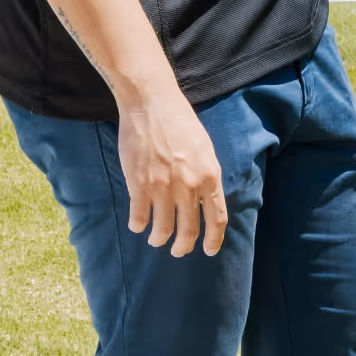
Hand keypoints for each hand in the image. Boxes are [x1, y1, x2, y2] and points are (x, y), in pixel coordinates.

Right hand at [117, 84, 227, 256]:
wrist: (152, 104)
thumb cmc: (180, 122)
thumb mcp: (205, 148)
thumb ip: (206, 175)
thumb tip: (206, 199)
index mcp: (209, 176)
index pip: (217, 218)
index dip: (214, 239)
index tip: (209, 250)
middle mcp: (189, 185)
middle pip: (189, 229)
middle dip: (183, 246)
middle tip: (179, 251)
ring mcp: (163, 186)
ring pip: (163, 228)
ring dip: (159, 239)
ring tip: (156, 240)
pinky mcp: (139, 184)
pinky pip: (139, 216)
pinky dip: (138, 226)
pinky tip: (138, 226)